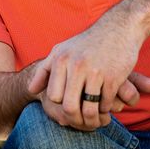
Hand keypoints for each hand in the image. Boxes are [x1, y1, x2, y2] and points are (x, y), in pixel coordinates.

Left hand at [27, 3, 149, 129]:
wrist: (119, 28)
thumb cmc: (87, 43)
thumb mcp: (61, 50)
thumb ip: (44, 70)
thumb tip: (30, 90)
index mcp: (61, 59)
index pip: (53, 96)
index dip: (60, 106)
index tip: (68, 106)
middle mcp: (76, 65)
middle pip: (69, 107)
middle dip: (75, 119)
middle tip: (81, 120)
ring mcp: (95, 72)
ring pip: (89, 109)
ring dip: (92, 119)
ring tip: (94, 118)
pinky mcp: (114, 77)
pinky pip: (106, 104)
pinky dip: (106, 109)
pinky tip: (106, 104)